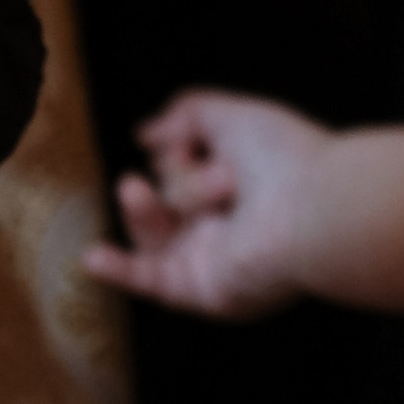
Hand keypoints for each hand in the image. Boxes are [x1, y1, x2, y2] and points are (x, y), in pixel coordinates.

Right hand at [83, 88, 330, 318]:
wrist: (311, 211)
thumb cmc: (286, 158)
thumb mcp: (233, 116)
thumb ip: (187, 114)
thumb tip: (145, 134)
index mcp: (240, 185)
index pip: (183, 166)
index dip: (180, 151)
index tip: (194, 144)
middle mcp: (227, 223)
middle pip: (166, 195)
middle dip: (184, 179)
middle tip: (227, 183)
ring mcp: (211, 258)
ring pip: (153, 228)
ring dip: (145, 208)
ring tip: (135, 190)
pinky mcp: (199, 289)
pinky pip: (148, 280)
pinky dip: (118, 270)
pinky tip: (92, 257)